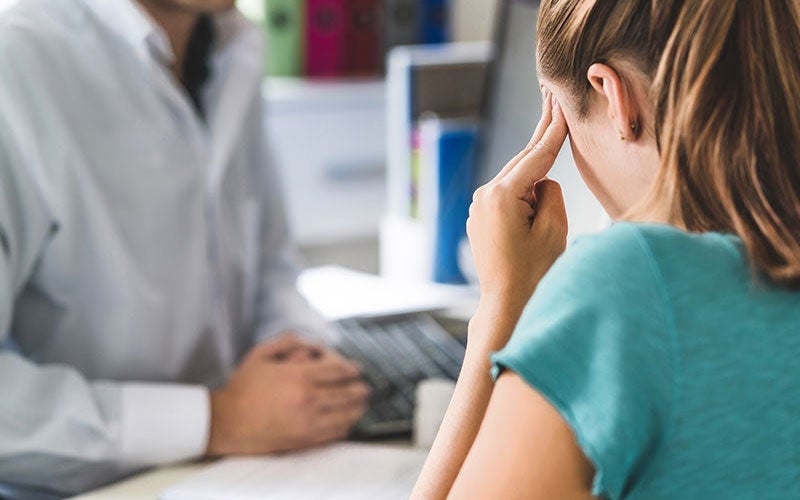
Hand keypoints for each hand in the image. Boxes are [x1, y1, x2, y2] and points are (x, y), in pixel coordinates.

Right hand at [205, 334, 369, 455]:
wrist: (226, 421)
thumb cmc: (243, 387)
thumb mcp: (262, 353)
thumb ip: (291, 341)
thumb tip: (315, 345)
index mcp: (299, 375)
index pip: (339, 370)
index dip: (352, 369)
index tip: (356, 370)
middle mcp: (307, 398)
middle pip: (349, 392)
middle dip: (361, 388)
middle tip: (364, 387)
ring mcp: (308, 421)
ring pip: (347, 414)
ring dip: (358, 407)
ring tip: (361, 403)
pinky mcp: (304, 439)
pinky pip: (336, 433)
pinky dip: (346, 425)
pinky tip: (346, 420)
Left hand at [467, 89, 567, 319]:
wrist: (506, 304)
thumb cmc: (533, 273)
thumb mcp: (554, 230)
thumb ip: (550, 193)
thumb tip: (542, 181)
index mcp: (503, 196)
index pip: (537, 156)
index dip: (554, 130)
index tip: (561, 104)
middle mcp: (485, 196)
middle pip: (522, 160)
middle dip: (542, 134)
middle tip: (552, 98)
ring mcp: (480, 207)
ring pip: (515, 177)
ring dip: (535, 164)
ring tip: (551, 126)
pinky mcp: (481, 218)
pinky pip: (508, 193)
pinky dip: (524, 184)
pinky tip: (537, 173)